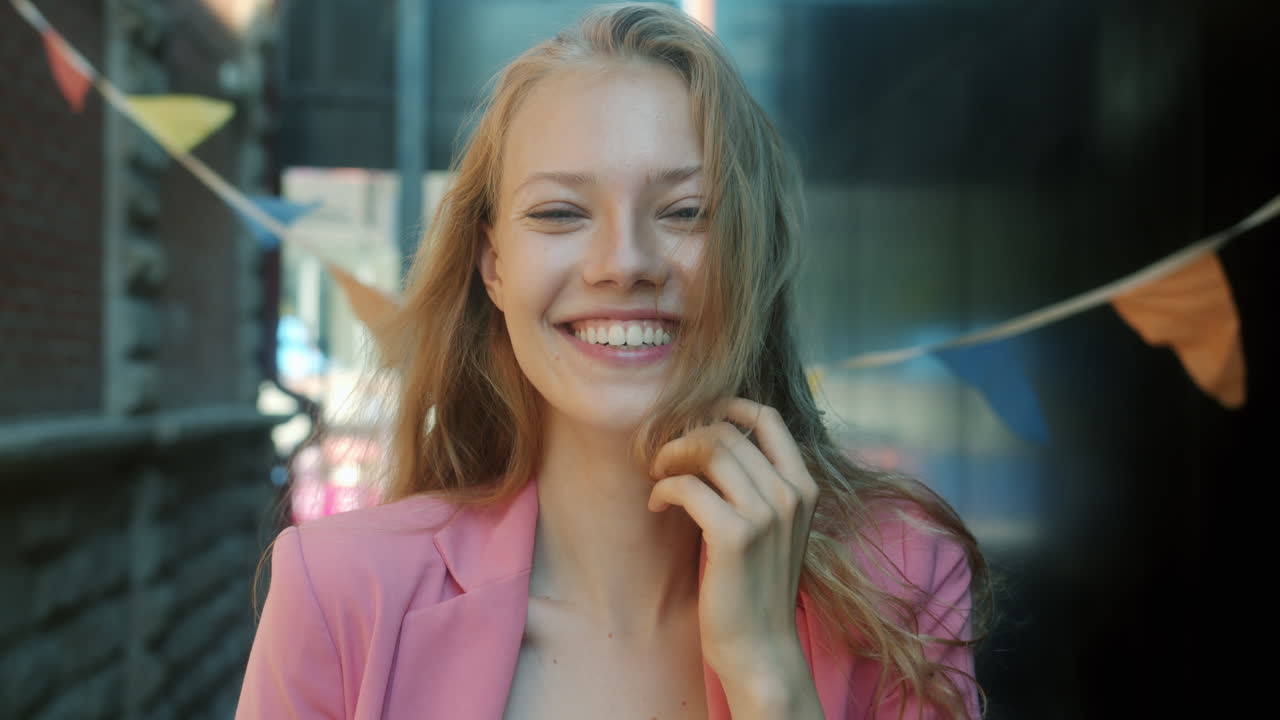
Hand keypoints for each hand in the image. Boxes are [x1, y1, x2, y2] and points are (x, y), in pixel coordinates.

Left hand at [647, 397, 819, 684]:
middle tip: (663, 459)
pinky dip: (664, 489)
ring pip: (709, 449)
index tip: (694, 420)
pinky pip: (688, 486)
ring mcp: (767, 514)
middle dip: (685, 437)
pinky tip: (657, 505)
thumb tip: (713, 440)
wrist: (761, 649)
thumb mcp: (773, 528)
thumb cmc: (757, 588)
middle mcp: (791, 494)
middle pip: (728, 431)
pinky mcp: (735, 536)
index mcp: (804, 487)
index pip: (768, 417)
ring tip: (658, 477)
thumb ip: (759, 486)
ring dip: (671, 457)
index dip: (726, 406)